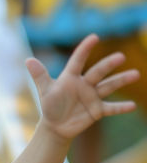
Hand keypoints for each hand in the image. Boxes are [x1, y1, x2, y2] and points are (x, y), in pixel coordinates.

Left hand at [25, 34, 139, 140]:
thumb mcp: (44, 91)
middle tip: (120, 57)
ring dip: (122, 80)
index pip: (78, 61)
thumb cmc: (50, 105)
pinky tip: (132, 106)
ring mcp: (93, 97)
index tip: (94, 37)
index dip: (84, 49)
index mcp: (71, 77)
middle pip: (98, 72)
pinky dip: (121, 108)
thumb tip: (28, 60)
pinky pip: (111, 108)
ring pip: (109, 86)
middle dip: (108, 65)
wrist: (56, 125)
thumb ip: (39, 76)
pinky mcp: (97, 110)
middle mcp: (85, 84)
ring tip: (135, 74)